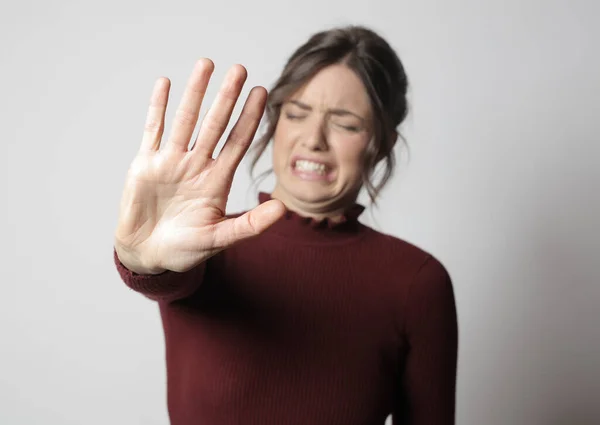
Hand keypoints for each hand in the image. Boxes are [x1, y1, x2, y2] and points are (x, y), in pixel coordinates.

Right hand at [114, 59, 284, 273]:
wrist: (147, 255)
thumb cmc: (184, 250)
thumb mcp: (219, 239)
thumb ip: (249, 225)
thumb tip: (283, 210)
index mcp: (217, 181)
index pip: (237, 142)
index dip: (249, 117)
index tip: (262, 92)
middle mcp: (197, 165)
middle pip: (215, 124)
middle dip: (227, 97)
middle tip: (240, 69)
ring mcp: (171, 162)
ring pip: (185, 120)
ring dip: (195, 93)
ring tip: (206, 64)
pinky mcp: (145, 164)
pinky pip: (152, 129)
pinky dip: (158, 107)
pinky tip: (166, 83)